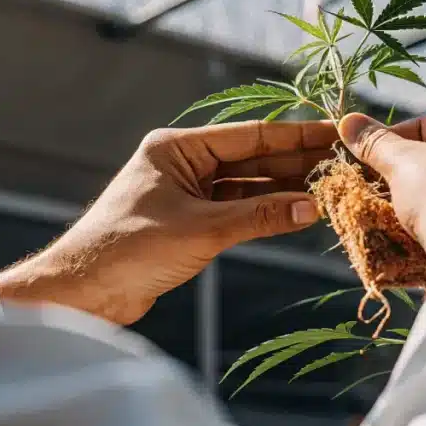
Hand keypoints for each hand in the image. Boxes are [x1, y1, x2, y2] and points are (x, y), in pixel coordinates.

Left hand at [0, 120, 337, 323]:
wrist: (84, 293)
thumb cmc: (129, 249)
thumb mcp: (202, 229)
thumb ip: (259, 216)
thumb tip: (311, 207)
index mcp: (177, 148)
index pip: (249, 136)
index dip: (294, 136)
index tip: (331, 131)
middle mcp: (183, 164)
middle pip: (251, 158)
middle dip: (294, 162)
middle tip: (340, 160)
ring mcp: (187, 193)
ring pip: (247, 186)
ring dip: (283, 189)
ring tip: (328, 185)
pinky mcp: (190, 222)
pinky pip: (238, 210)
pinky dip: (265, 213)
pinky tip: (298, 211)